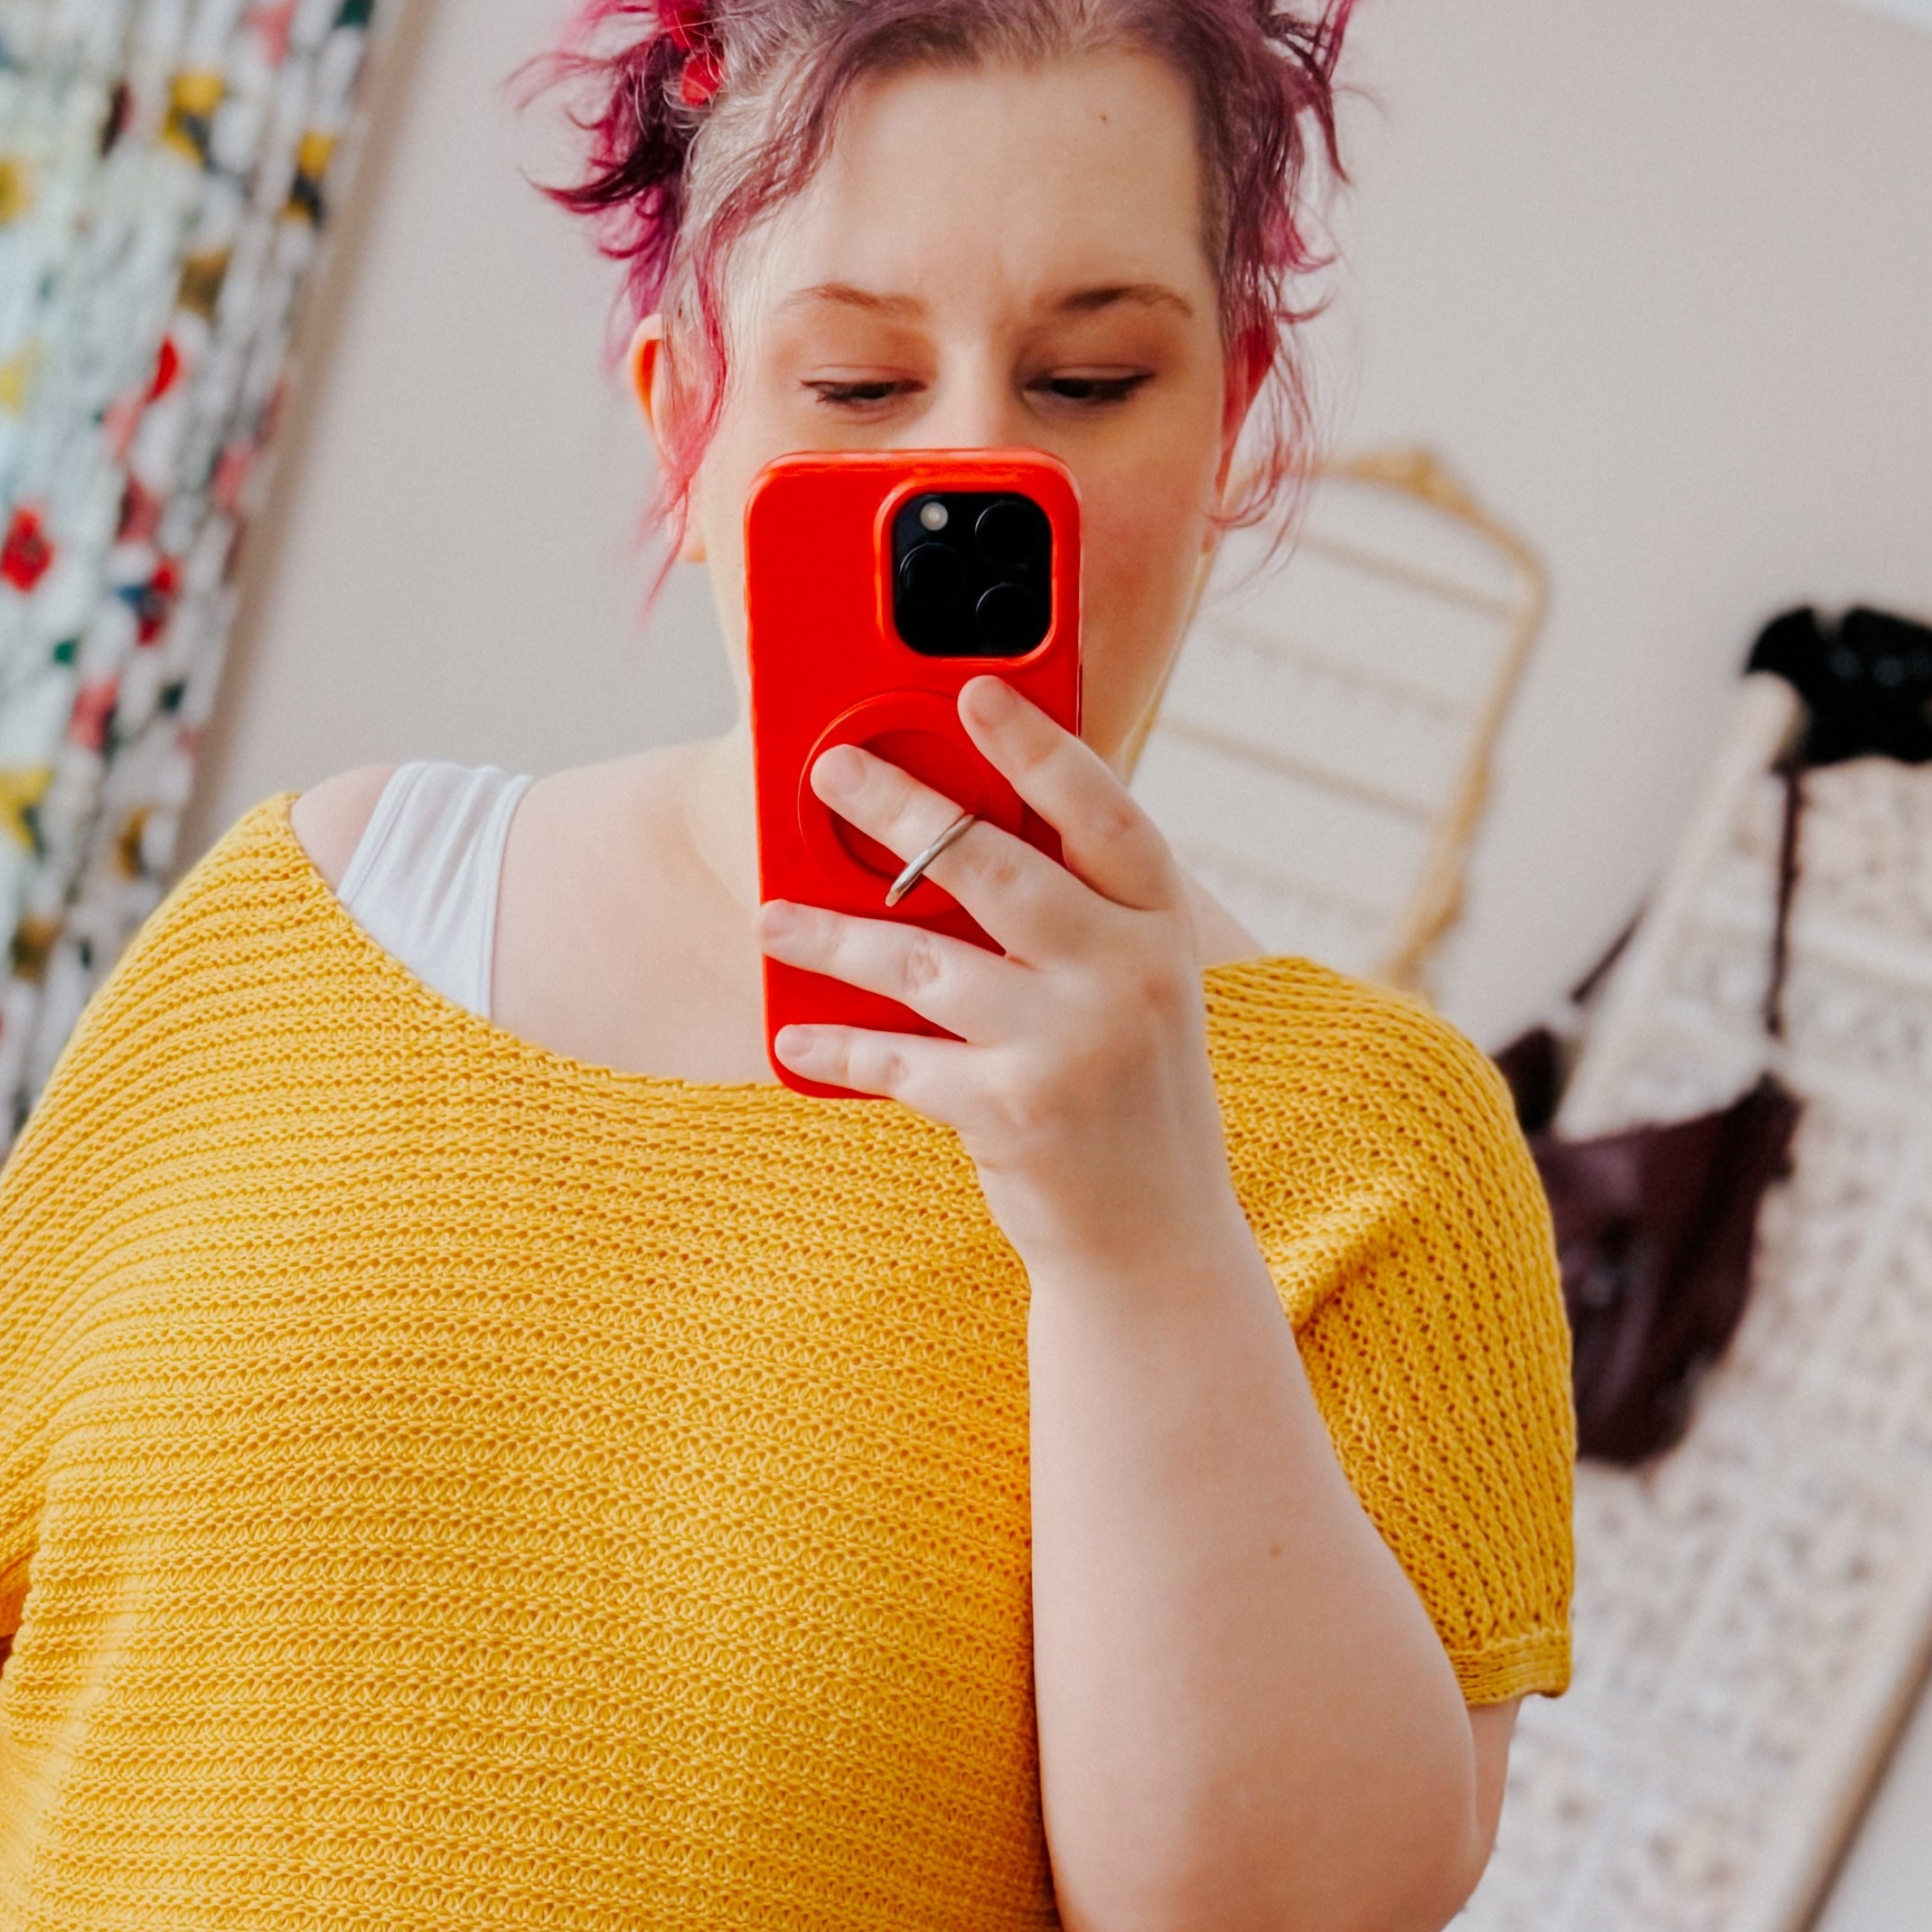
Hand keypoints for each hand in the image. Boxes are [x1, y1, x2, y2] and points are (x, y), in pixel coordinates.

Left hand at [761, 679, 1239, 1277]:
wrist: (1154, 1240)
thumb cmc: (1125, 1095)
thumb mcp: (1135, 989)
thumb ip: (1076, 916)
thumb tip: (955, 836)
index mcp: (1162, 926)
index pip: (1103, 811)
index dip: (1037, 746)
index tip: (972, 691)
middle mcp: (1127, 974)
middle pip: (992, 865)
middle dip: (898, 808)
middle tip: (829, 770)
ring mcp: (1071, 1044)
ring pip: (923, 961)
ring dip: (832, 936)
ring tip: (769, 919)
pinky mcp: (1013, 1113)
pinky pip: (900, 1061)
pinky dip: (840, 1050)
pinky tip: (793, 1038)